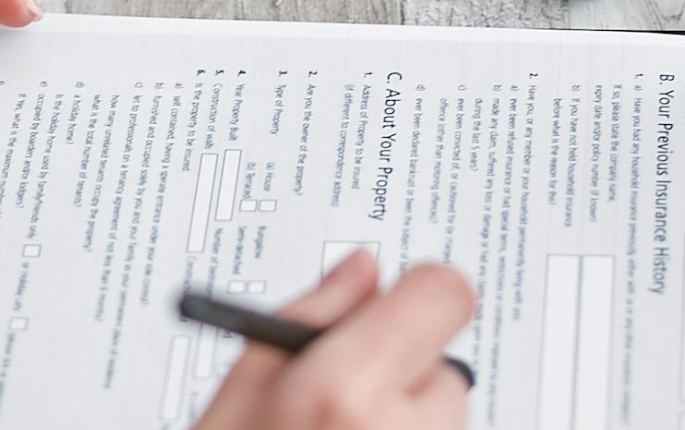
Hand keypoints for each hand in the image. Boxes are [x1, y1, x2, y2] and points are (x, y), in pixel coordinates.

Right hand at [192, 250, 474, 429]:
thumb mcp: (238, 394)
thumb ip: (308, 316)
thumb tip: (362, 270)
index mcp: (343, 393)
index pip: (443, 293)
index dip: (419, 293)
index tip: (395, 308)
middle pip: (444, 368)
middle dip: (402, 378)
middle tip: (342, 409)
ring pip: (446, 426)